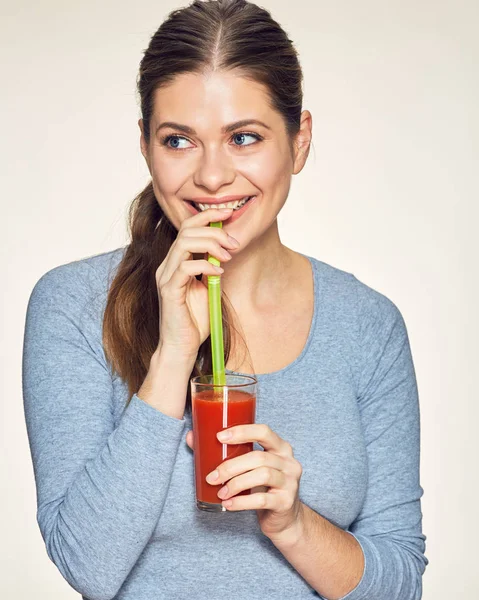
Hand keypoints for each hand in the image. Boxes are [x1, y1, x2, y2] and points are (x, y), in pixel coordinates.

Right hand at [155, 207, 238, 359]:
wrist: (181, 347)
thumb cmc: (195, 321)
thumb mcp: (209, 288)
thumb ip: (212, 268)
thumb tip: (226, 250)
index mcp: (176, 262)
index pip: (187, 228)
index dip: (207, 216)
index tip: (228, 213)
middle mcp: (167, 266)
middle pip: (186, 231)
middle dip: (214, 231)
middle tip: (234, 242)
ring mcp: (166, 277)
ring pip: (184, 244)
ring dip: (211, 244)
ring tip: (228, 255)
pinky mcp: (169, 291)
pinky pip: (186, 268)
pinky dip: (206, 266)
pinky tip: (219, 273)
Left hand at [185, 425, 303, 541]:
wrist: (284, 518)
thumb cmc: (262, 486)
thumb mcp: (248, 467)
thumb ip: (225, 452)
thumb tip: (191, 436)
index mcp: (280, 447)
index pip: (264, 431)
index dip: (242, 431)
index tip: (219, 437)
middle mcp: (289, 462)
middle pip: (259, 457)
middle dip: (231, 466)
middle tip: (212, 477)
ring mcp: (290, 482)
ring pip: (262, 475)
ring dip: (236, 484)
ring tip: (220, 492)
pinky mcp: (286, 502)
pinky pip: (262, 499)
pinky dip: (241, 502)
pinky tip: (228, 505)